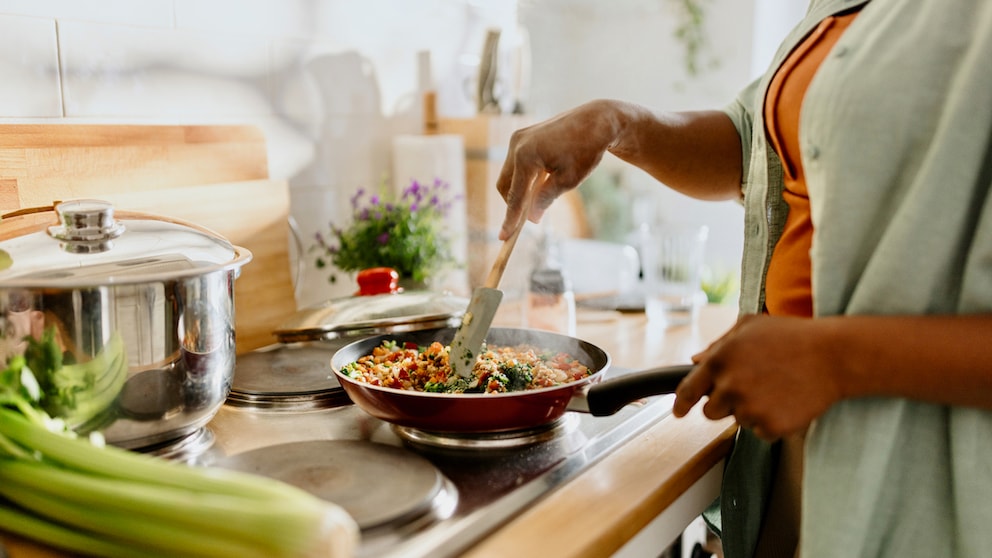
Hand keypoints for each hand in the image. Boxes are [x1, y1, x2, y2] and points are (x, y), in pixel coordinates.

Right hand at [495, 100, 621, 239]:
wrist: (596, 121)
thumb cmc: (586, 150)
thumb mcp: (568, 181)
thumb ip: (545, 199)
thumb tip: (531, 219)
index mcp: (526, 157)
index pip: (515, 196)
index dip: (510, 219)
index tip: (504, 238)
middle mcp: (517, 145)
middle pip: (504, 185)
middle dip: (513, 203)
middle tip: (525, 221)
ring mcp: (518, 138)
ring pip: (508, 174)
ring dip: (519, 190)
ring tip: (539, 198)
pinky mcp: (522, 136)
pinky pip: (515, 163)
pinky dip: (523, 177)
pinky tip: (540, 182)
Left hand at [672, 314, 846, 439]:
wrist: (834, 356)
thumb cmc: (793, 336)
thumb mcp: (751, 326)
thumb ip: (718, 344)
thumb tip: (695, 361)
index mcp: (720, 360)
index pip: (688, 390)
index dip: (680, 404)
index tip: (678, 412)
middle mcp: (730, 386)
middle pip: (711, 411)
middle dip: (725, 403)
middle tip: (751, 387)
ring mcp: (750, 408)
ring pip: (738, 421)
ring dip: (751, 410)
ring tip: (776, 387)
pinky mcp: (770, 426)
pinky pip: (760, 432)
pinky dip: (771, 422)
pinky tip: (787, 400)